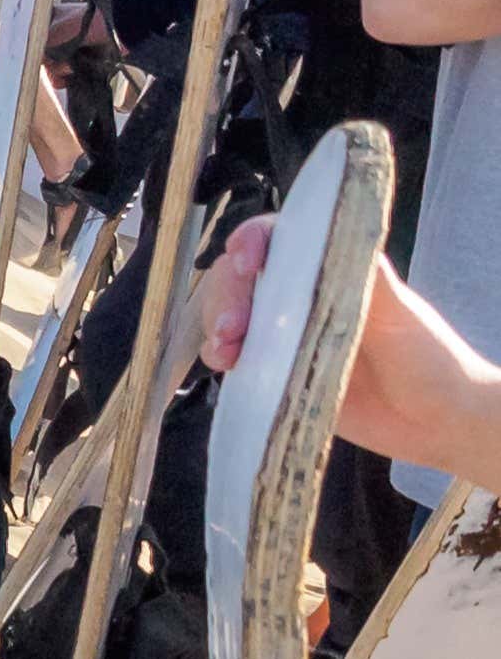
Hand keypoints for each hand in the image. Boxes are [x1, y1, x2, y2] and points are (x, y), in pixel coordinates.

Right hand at [203, 219, 496, 479]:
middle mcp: (304, 298)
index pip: (280, 240)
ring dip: (218, 326)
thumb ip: (363, 277)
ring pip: (233, 314)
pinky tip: (226, 366)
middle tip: (231, 327)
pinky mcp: (279, 373)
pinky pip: (238, 356)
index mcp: (333, 272)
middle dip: (228, 295)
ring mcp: (288, 336)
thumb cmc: (432, 359)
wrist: (441, 423)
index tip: (246, 261)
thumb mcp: (400, 312)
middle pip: (244, 277)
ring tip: (224, 352)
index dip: (254, 242)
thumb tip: (328, 235)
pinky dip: (222, 356)